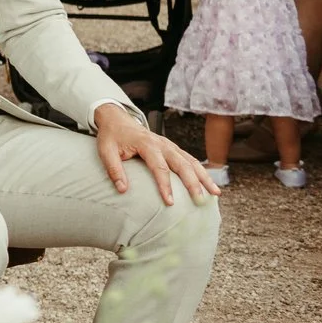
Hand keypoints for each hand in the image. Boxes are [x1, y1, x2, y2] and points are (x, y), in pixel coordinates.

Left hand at [94, 104, 217, 204]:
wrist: (117, 119)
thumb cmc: (112, 136)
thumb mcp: (105, 151)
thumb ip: (114, 170)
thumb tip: (122, 190)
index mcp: (146, 144)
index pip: (159, 167)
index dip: (165, 185)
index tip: (170, 202)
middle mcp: (162, 144)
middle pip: (182, 164)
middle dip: (193, 183)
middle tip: (200, 200)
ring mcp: (170, 145)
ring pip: (191, 161)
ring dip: (204, 177)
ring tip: (216, 193)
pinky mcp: (173, 148)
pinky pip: (191, 160)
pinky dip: (202, 171)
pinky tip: (210, 184)